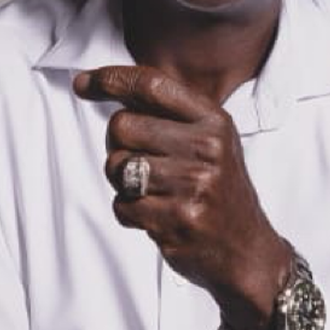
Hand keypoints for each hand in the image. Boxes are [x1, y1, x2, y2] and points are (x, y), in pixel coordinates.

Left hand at [72, 65, 293, 329]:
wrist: (246, 250)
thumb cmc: (219, 190)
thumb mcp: (210, 140)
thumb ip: (166, 112)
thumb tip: (96, 82)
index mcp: (214, 121)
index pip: (152, 85)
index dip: (111, 79)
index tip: (83, 82)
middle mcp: (206, 148)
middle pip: (122, 126)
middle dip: (118, 145)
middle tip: (142, 163)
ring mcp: (193, 185)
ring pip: (116, 166)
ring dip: (123, 182)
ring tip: (153, 192)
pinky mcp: (176, 219)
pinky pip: (121, 205)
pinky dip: (130, 212)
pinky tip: (157, 214)